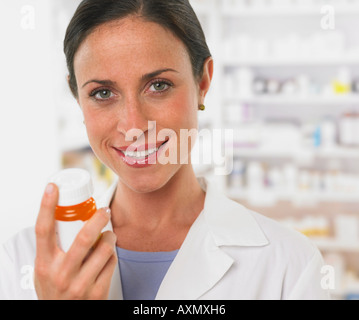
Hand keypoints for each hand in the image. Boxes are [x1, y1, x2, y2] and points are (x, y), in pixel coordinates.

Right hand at [34, 183, 116, 299]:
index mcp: (44, 264)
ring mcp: (79, 284)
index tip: (53, 187)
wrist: (62, 319)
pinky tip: (108, 256)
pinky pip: (112, 262)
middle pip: (84, 236)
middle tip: (104, 211)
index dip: (47, 205)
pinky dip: (112, 254)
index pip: (43, 230)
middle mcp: (60, 274)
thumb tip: (64, 216)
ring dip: (110, 237)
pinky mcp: (97, 292)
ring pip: (104, 248)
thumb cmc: (54, 290)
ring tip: (109, 236)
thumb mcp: (45, 269)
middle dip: (98, 218)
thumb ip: (53, 248)